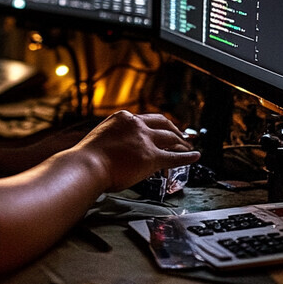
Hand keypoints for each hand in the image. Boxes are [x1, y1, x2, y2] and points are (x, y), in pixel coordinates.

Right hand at [71, 110, 198, 193]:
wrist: (87, 166)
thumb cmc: (88, 158)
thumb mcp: (100, 137)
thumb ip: (114, 137)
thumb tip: (118, 147)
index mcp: (122, 117)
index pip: (146, 119)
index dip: (157, 125)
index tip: (162, 128)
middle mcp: (136, 125)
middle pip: (162, 123)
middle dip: (174, 129)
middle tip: (181, 135)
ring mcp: (145, 140)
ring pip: (170, 138)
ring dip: (182, 142)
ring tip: (189, 146)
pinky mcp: (151, 157)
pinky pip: (174, 156)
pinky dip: (187, 156)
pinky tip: (195, 156)